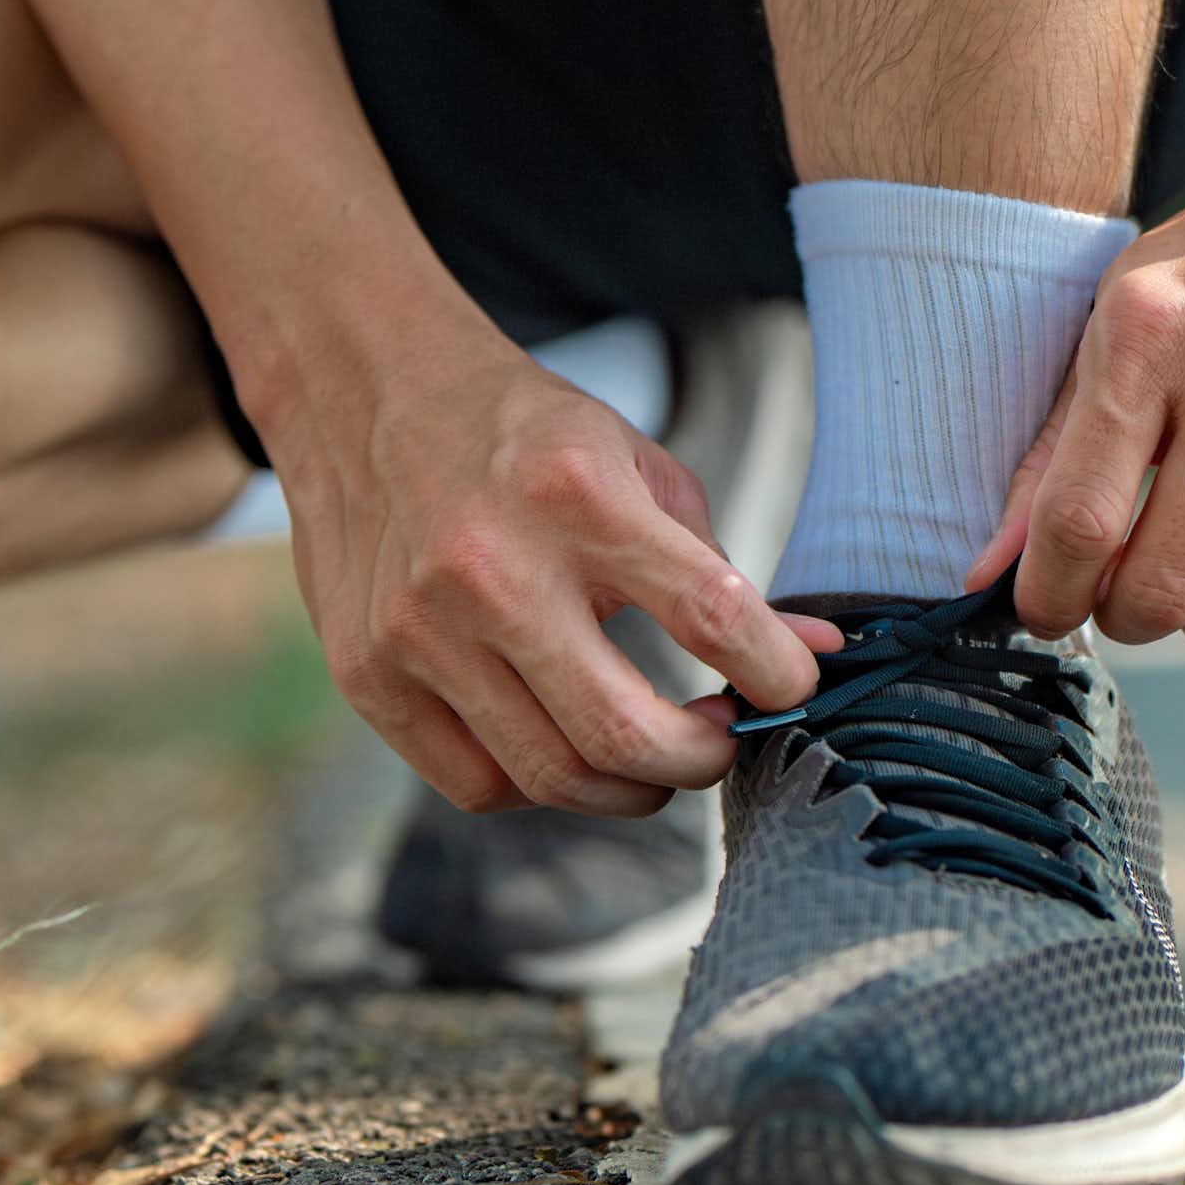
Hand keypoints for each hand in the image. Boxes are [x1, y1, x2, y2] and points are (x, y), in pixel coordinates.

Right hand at [262, 312, 836, 814]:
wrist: (366, 396)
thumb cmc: (521, 438)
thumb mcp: (634, 465)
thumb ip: (721, 567)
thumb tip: (819, 659)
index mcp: (574, 494)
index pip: (710, 614)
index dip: (776, 674)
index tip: (793, 689)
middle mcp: (488, 568)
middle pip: (624, 735)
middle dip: (701, 760)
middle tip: (718, 743)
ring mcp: (417, 631)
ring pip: (553, 778)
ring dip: (630, 788)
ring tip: (652, 758)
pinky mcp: (367, 675)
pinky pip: (478, 785)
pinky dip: (540, 786)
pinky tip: (562, 744)